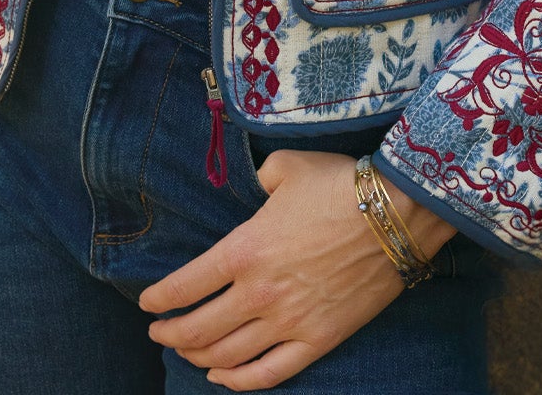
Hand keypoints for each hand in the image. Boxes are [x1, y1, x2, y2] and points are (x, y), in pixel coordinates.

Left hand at [139, 150, 456, 389]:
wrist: (393, 214)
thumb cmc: (338, 185)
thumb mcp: (288, 167)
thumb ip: (262, 178)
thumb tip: (260, 187)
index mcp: (244, 250)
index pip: (186, 285)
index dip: (160, 297)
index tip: (148, 303)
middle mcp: (258, 293)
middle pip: (199, 328)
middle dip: (171, 334)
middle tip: (159, 333)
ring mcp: (288, 322)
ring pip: (228, 355)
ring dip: (198, 357)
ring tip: (186, 352)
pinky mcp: (317, 340)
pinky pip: (269, 373)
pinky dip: (239, 382)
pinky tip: (223, 378)